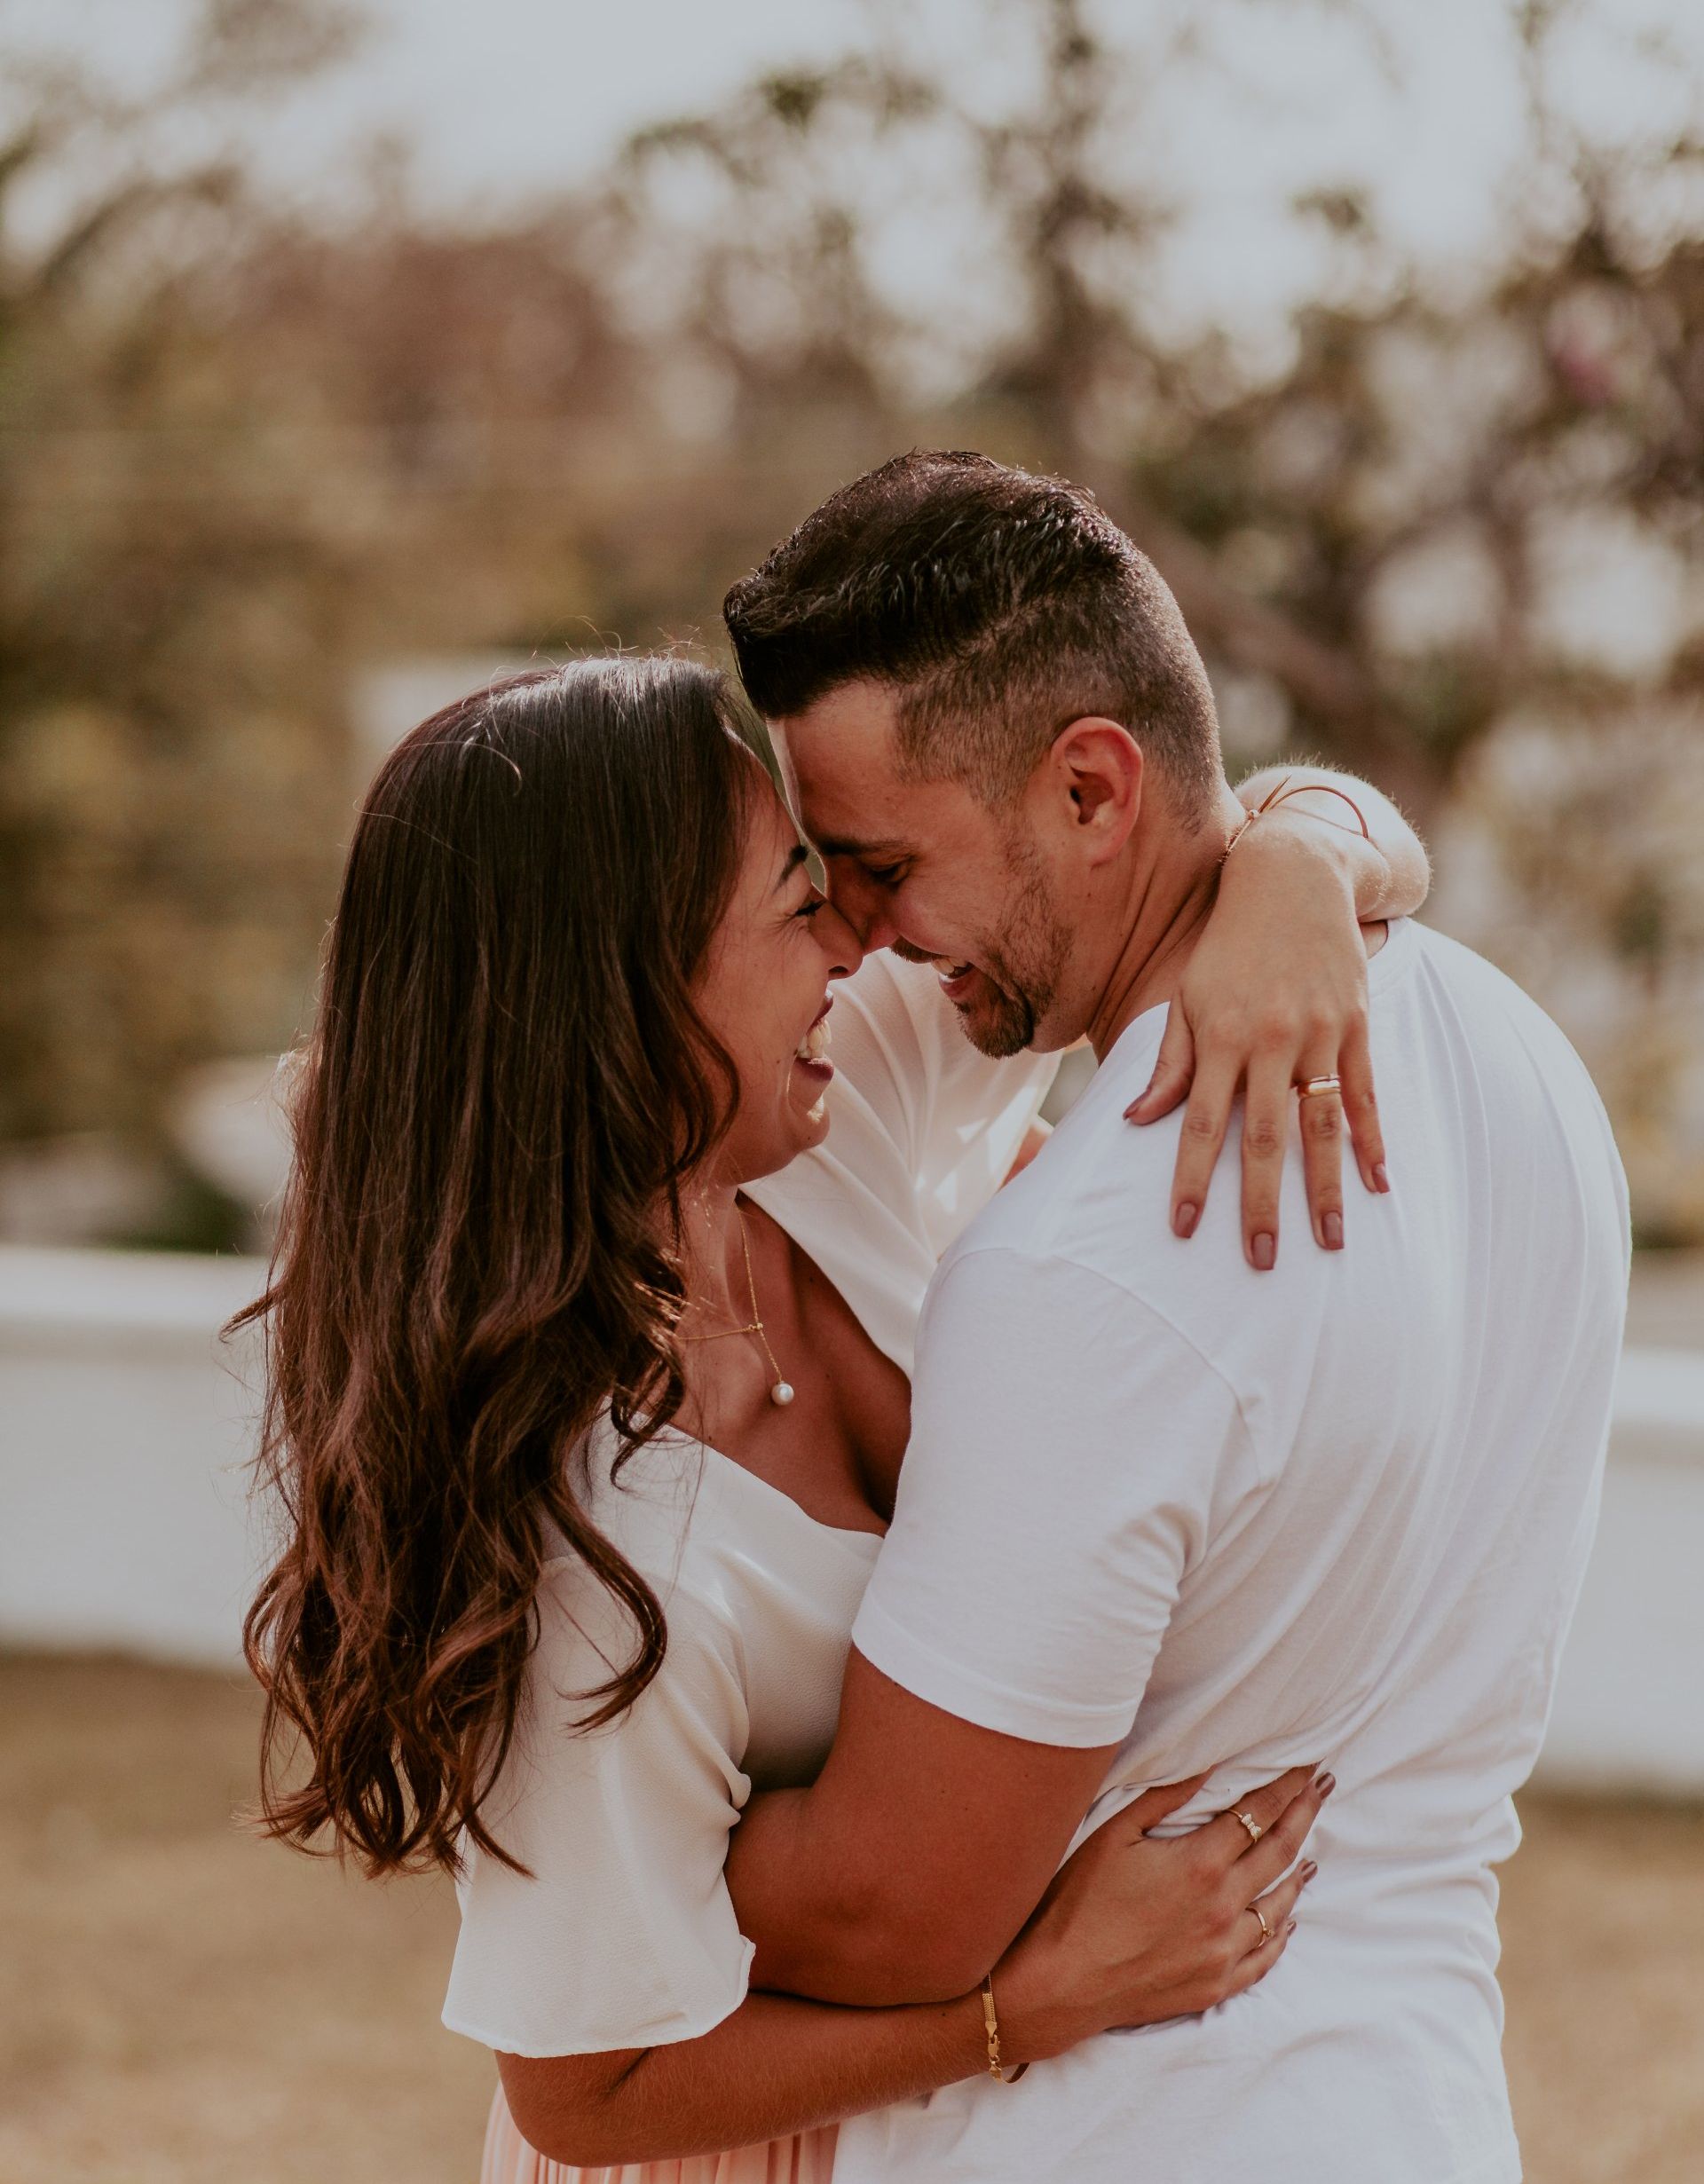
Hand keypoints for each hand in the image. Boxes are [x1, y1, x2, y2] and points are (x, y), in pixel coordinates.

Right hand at [991, 1764, 1330, 2062]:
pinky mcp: (1216, 1985)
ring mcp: (1224, 1951)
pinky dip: (1282, 1933)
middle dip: (1304, 1815)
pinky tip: (1287, 1920)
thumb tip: (1208, 1767)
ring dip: (1298, 1874)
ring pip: (1280, 1906)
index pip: (1257, 1814)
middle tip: (1322, 1790)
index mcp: (1199, 1863)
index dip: (1285, 1787)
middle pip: (1280, 1852)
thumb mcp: (1114, 1835)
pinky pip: (1265, 1957)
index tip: (1306, 1768)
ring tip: (1311, 1853)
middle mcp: (1223, 1907)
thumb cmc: (1079, 1901)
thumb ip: (1164, 1798)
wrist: (1064, 1980)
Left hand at [1125, 811, 1390, 1268]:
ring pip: (1322, 1126)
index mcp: (1220, 1036)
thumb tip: (1135, 1121)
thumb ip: (1169, 1063)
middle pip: (1265, 1138)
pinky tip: (1378, 1185)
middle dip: (1262, 1205)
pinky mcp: (1356, 1026)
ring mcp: (1318, 1034)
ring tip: (1331, 1243)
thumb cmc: (1226, 946)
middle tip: (1260, 1261)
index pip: (1200, 1124)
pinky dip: (1372, 1142)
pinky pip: (1365, 1095)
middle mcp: (1270, 1039)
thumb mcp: (1186, 997)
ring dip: (1326, 1189)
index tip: (1183, 1229)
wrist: (1292, 877)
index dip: (1192, 1179)